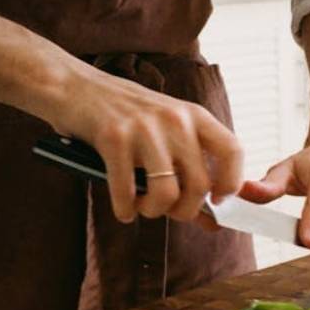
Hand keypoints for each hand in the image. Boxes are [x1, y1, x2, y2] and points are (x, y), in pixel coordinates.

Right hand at [50, 65, 243, 222]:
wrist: (75, 86)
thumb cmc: (125, 116)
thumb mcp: (166, 132)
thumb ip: (190, 171)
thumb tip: (214, 222)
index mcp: (195, 115)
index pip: (233, 151)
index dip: (231, 183)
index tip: (216, 201)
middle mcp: (175, 119)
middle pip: (200, 184)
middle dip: (184, 210)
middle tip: (168, 210)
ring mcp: (145, 128)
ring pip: (167, 193)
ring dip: (154, 211)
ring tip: (143, 206)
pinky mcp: (113, 138)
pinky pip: (126, 192)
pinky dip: (125, 209)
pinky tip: (123, 208)